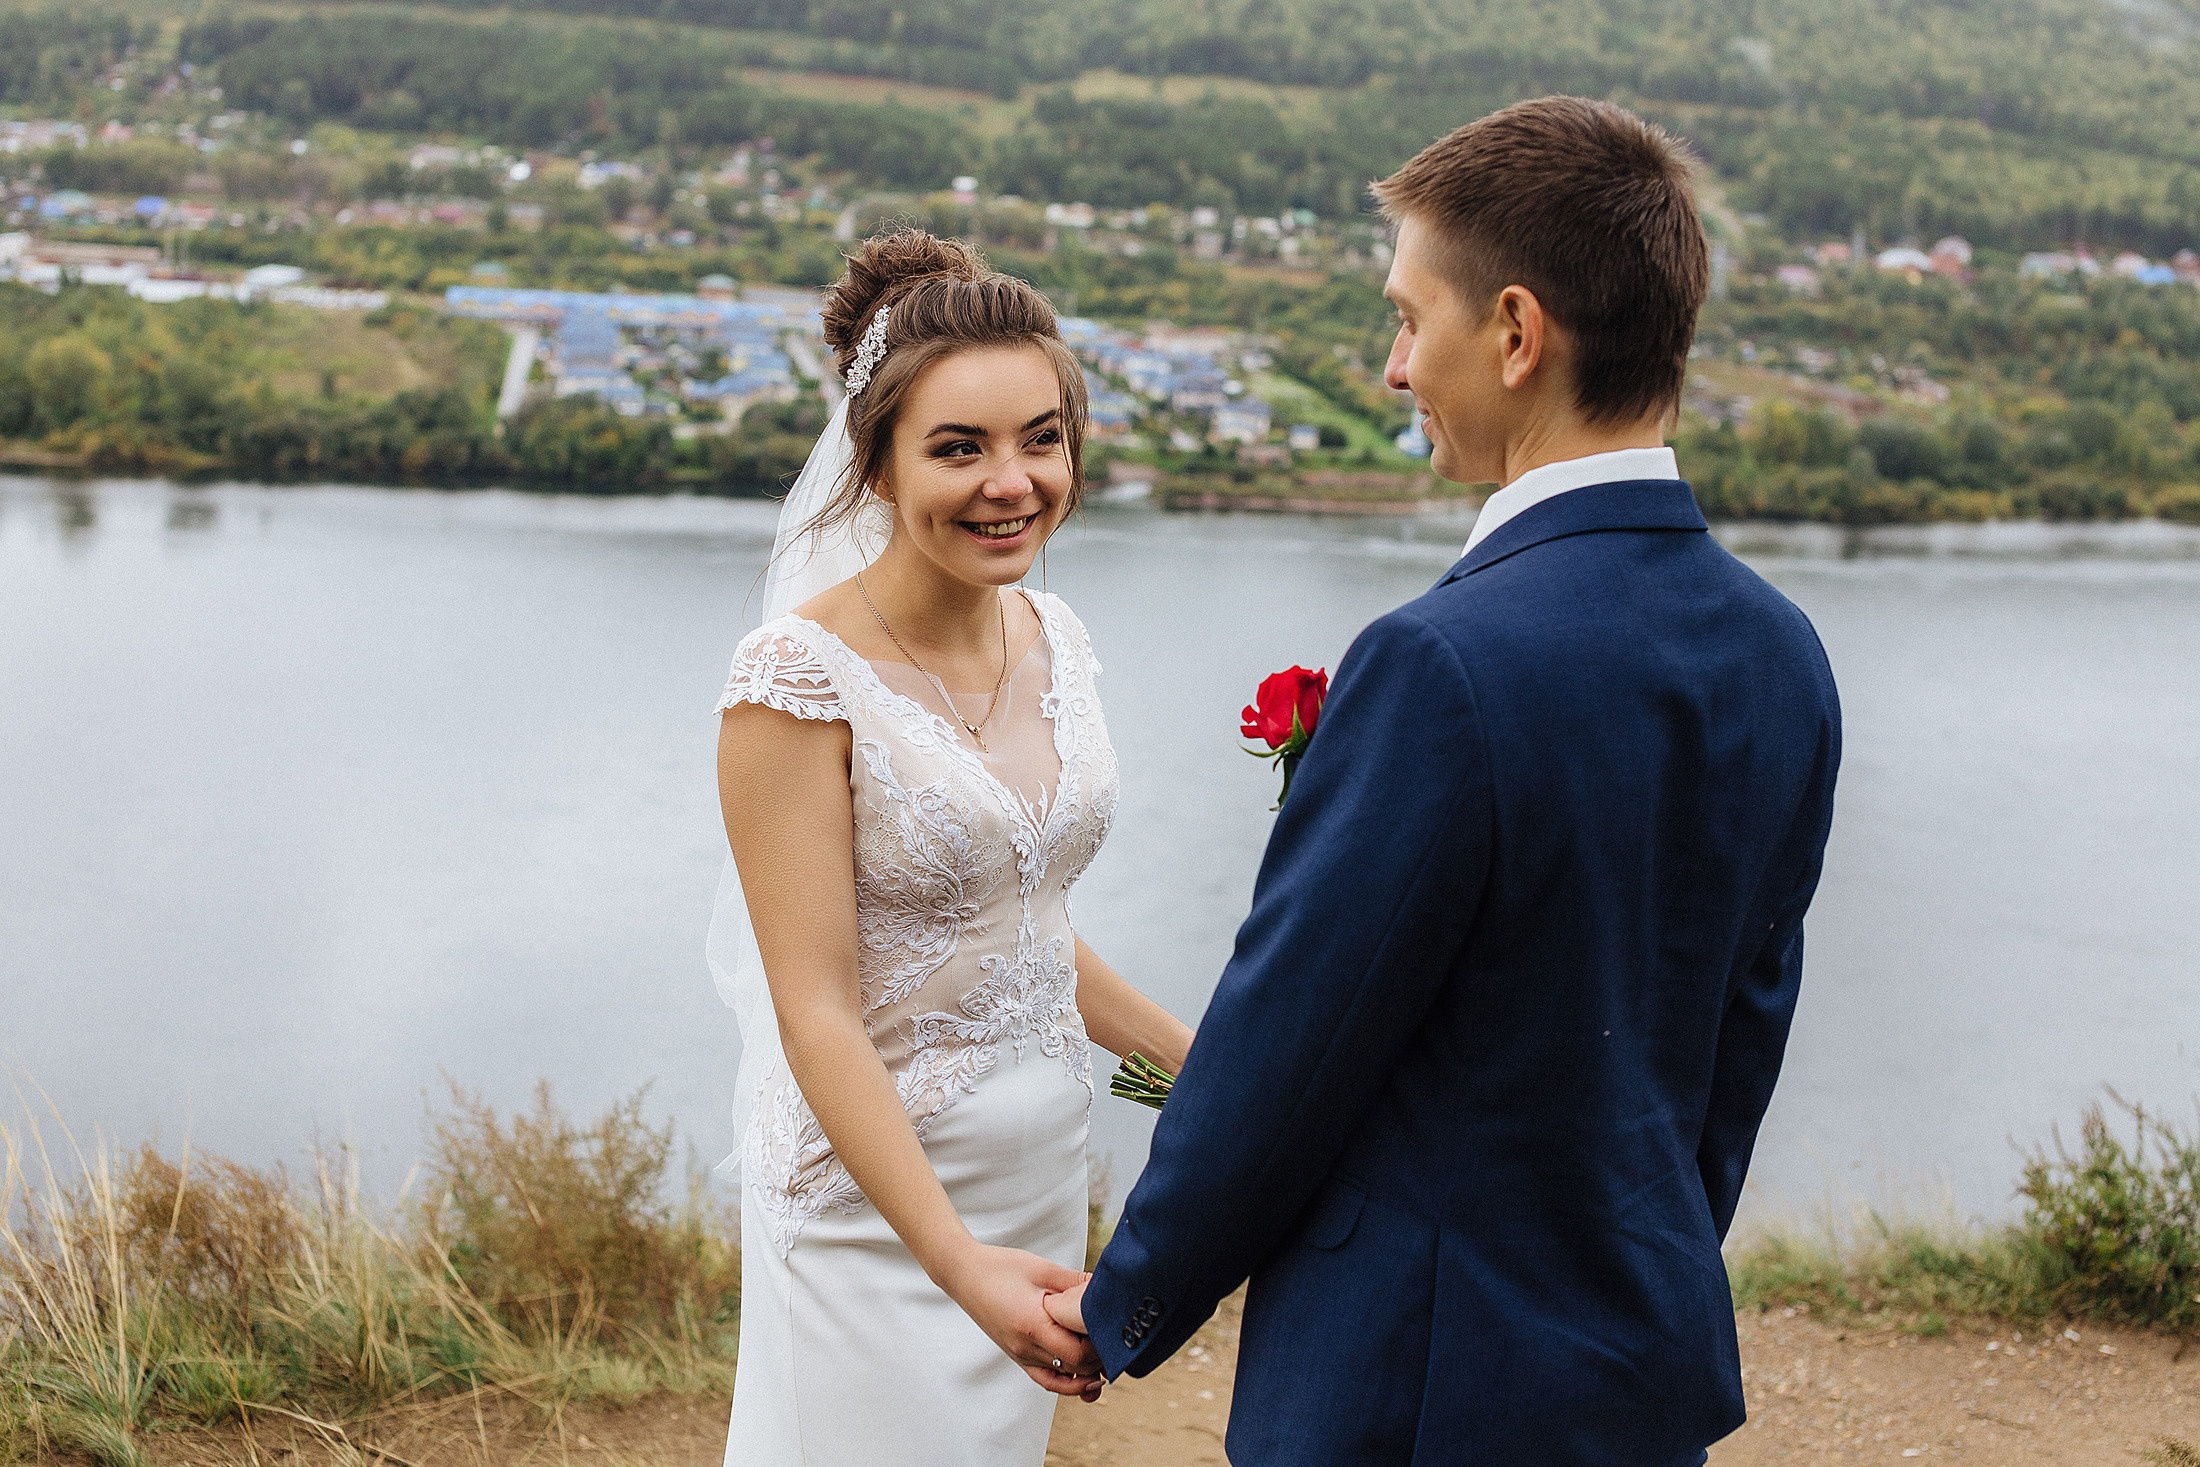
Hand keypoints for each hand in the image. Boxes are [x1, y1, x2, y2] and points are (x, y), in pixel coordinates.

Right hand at [942, 1244, 1103, 1399]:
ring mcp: (1019, 1355)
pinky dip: (1066, 1383)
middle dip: (1099, 1359)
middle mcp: (1025, 1346)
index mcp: (1032, 1324)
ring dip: (1086, 1373)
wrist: (964, 1274)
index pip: (1077, 1352)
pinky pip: (1045, 1379)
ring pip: (1061, 1379)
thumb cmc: (1001, 1267)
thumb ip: (1075, 1283)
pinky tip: (1084, 1377)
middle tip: (1116, 1342)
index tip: (1114, 1331)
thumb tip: (1106, 1290)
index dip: (1100, 1347)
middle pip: (1074, 1368)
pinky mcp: (1017, 1355)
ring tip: (1107, 1364)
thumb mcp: (1042, 1269)